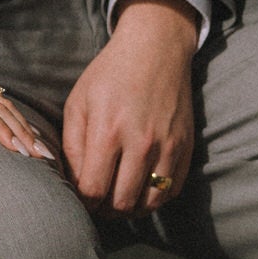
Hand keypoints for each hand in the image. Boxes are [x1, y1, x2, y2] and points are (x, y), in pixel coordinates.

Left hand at [61, 0, 198, 213]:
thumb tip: (72, 183)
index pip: (93, 190)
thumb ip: (71, 146)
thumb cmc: (109, 75)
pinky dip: (155, 198)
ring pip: (150, 203)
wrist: (155, 48)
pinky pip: (172, 190)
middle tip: (98, 202)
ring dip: (131, 209)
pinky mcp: (186, 147)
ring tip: (118, 199)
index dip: (83, 202)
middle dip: (105, 209)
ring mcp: (168, 146)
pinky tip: (141, 189)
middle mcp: (141, 143)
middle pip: (122, 203)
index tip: (80, 198)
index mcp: (108, 131)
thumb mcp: (78, 102)